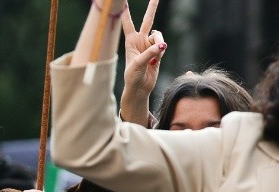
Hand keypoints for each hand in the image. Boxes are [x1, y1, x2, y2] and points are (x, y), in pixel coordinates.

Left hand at [120, 0, 166, 123]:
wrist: (139, 87)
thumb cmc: (132, 76)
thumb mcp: (137, 64)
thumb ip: (149, 53)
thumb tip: (162, 45)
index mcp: (130, 41)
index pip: (128, 23)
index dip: (126, 12)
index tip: (123, 0)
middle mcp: (140, 40)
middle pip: (148, 20)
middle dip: (152, 8)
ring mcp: (149, 45)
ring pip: (159, 35)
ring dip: (159, 43)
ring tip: (155, 55)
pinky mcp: (158, 52)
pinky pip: (163, 46)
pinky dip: (161, 52)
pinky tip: (155, 61)